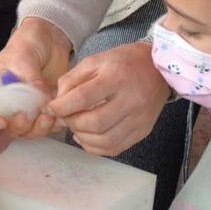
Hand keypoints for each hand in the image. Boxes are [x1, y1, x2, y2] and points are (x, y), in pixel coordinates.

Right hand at [0, 18, 71, 137]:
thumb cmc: (28, 44)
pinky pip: (44, 128)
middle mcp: (5, 103)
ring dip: (37, 129)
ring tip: (50, 115)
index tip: (2, 122)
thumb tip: (38, 102)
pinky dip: (51, 126)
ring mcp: (24, 109)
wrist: (51, 39)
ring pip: (25, 132)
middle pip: (5, 127)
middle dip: (19, 126)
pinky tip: (59, 116)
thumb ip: (29, 80)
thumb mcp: (24, 57)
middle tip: (33, 114)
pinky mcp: (42, 111)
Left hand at [49, 40, 169, 155]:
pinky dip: (96, 147)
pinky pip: (115, 148)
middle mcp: (131, 100)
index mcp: (116, 78)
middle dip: (72, 123)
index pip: (83, 98)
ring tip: (76, 127)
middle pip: (95, 123)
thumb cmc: (124, 62)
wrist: (159, 68)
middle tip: (65, 117)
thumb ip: (72, 80)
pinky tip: (87, 137)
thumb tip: (57, 102)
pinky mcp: (143, 131)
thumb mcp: (95, 61)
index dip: (62, 106)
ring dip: (83, 137)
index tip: (51, 108)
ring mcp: (139, 119)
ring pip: (105, 140)